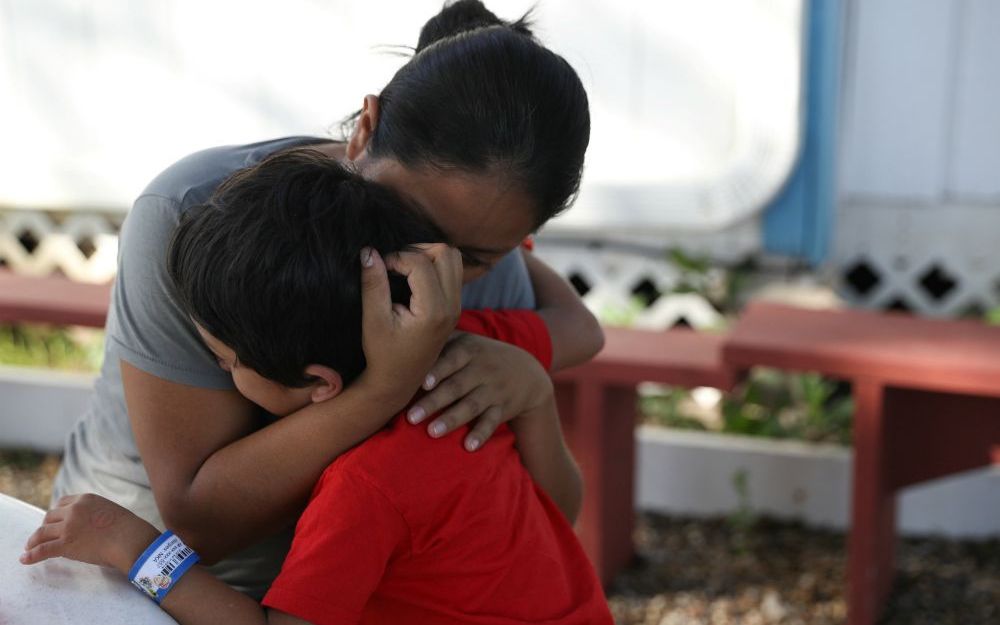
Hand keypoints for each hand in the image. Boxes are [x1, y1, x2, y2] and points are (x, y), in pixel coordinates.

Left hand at [20, 494, 158, 573]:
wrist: (131, 539)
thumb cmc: (128, 528)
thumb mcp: (110, 511)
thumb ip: (96, 513)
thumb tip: (91, 525)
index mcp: (86, 499)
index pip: (62, 503)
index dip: (57, 514)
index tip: (56, 522)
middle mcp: (74, 510)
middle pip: (50, 516)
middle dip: (46, 526)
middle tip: (45, 536)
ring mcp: (69, 526)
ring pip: (42, 532)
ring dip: (35, 540)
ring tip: (30, 547)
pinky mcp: (66, 543)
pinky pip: (43, 549)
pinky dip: (32, 555)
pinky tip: (25, 559)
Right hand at [356, 244, 462, 405]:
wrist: (400, 380)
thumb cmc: (383, 354)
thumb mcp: (373, 320)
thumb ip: (373, 284)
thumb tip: (369, 251)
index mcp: (434, 311)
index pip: (420, 262)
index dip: (395, 257)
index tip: (379, 270)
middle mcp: (452, 306)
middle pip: (446, 253)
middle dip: (417, 251)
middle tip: (394, 265)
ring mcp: (457, 306)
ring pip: (453, 258)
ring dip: (427, 256)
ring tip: (403, 269)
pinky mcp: (455, 305)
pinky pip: (452, 271)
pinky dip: (433, 265)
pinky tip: (412, 278)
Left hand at [406, 333, 553, 450]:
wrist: (526, 371)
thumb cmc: (481, 356)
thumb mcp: (466, 341)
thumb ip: (440, 341)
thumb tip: (401, 337)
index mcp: (469, 350)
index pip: (452, 360)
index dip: (438, 370)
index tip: (422, 383)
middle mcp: (482, 370)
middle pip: (456, 386)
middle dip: (434, 402)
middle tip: (411, 417)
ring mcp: (493, 390)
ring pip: (471, 406)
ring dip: (452, 419)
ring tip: (432, 432)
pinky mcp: (502, 409)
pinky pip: (492, 423)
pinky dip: (481, 434)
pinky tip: (469, 447)